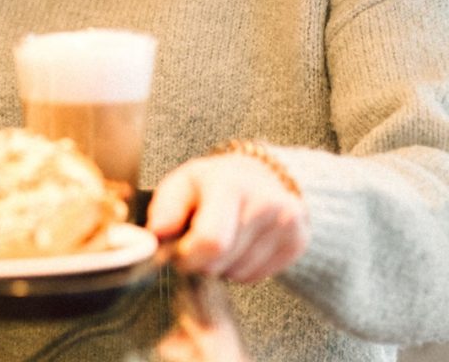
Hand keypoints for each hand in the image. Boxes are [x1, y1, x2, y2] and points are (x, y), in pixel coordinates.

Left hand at [146, 154, 309, 281]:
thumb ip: (165, 209)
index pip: (211, 241)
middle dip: (201, 262)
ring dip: (222, 267)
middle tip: (197, 241)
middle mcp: (264, 202)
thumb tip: (156, 235)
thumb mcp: (182, 183)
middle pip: (222, 262)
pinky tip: (241, 244)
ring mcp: (287, 223)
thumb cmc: (211, 183)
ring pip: (240, 275)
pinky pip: (259, 277)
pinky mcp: (298, 242)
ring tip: (222, 238)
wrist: (260, 175)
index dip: (188, 257)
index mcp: (229, 184)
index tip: (179, 252)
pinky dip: (242, 269)